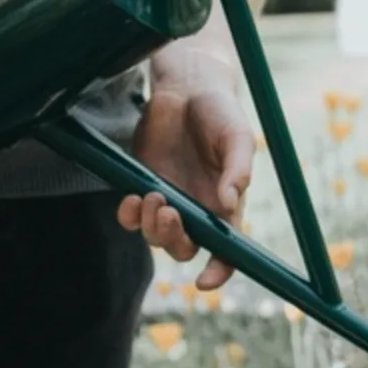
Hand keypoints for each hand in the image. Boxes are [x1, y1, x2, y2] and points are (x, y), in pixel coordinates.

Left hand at [119, 85, 253, 290]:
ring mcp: (170, 199)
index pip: (226, 251)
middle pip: (185, 248)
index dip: (219, 272)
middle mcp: (198, 209)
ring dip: (152, 227)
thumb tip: (229, 203)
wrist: (186, 86)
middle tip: (169, 210)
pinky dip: (129, 216)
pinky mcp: (144, 185)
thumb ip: (238, 169)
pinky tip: (130, 201)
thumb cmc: (220, 111)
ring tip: (152, 196)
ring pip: (157, 237)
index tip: (204, 282)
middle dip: (174, 239)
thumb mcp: (237, 136)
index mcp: (227, 205)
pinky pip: (132, 217)